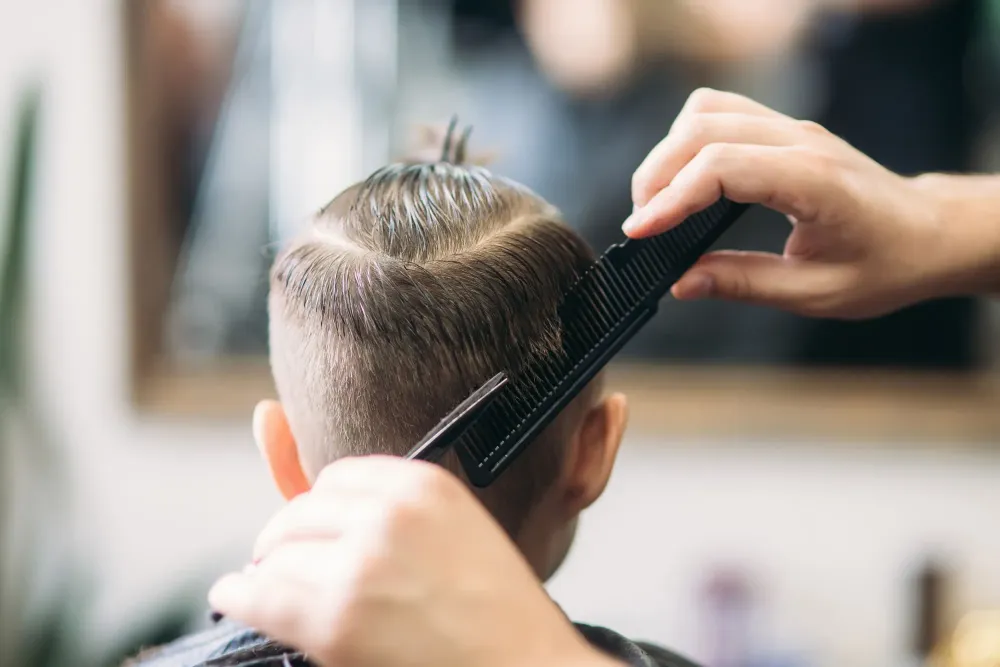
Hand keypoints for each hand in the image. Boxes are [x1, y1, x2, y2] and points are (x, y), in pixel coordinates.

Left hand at [208, 457, 615, 666]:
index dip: (324, 513)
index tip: (322, 536)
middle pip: (299, 513)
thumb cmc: (492, 608)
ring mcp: (361, 564)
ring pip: (277, 553)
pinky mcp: (337, 619)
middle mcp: (390, 513)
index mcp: (425, 484)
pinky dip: (239, 595)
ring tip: (280, 593)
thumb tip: (263, 412)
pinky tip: (236, 597)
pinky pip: (257, 594)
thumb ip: (377, 497)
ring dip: (273, 573)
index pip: (335, 476)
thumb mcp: (452, 529)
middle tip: (290, 566)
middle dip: (290, 542)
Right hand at [626, 88, 998, 318]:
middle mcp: (801, 141)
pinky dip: (688, 140)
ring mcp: (793, 128)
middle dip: (657, 175)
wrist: (928, 233)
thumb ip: (744, 284)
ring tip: (657, 202)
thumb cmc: (884, 264)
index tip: (640, 232)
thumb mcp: (815, 292)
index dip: (671, 199)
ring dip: (669, 152)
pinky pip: (722, 112)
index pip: (721, 167)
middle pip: (703, 129)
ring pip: (707, 110)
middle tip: (643, 225)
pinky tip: (684, 180)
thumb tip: (681, 282)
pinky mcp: (784, 129)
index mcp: (813, 180)